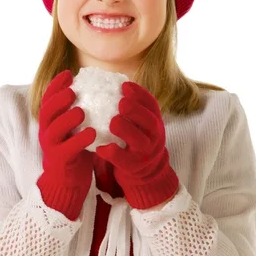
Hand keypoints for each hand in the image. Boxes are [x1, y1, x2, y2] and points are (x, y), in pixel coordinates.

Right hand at [37, 70, 95, 219]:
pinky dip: (78, 140)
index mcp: (50, 121)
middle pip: (47, 112)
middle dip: (58, 99)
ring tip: (81, 111)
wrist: (68, 180)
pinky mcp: (59, 161)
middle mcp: (46, 132)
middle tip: (73, 90)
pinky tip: (92, 133)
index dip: (56, 85)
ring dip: (67, 119)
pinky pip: (67, 149)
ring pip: (54, 130)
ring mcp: (51, 147)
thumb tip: (98, 87)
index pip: (48, 99)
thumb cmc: (74, 149)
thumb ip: (79, 111)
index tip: (68, 74)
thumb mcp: (74, 128)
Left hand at [95, 81, 178, 208]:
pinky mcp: (134, 166)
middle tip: (121, 103)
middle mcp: (154, 136)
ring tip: (113, 122)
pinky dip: (112, 153)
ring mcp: (145, 153)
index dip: (139, 94)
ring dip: (126, 130)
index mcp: (155, 121)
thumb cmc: (137, 139)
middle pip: (149, 121)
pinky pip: (123, 160)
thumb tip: (107, 84)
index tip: (124, 85)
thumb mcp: (141, 124)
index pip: (151, 105)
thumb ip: (132, 109)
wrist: (146, 171)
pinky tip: (100, 147)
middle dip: (135, 110)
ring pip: (139, 141)